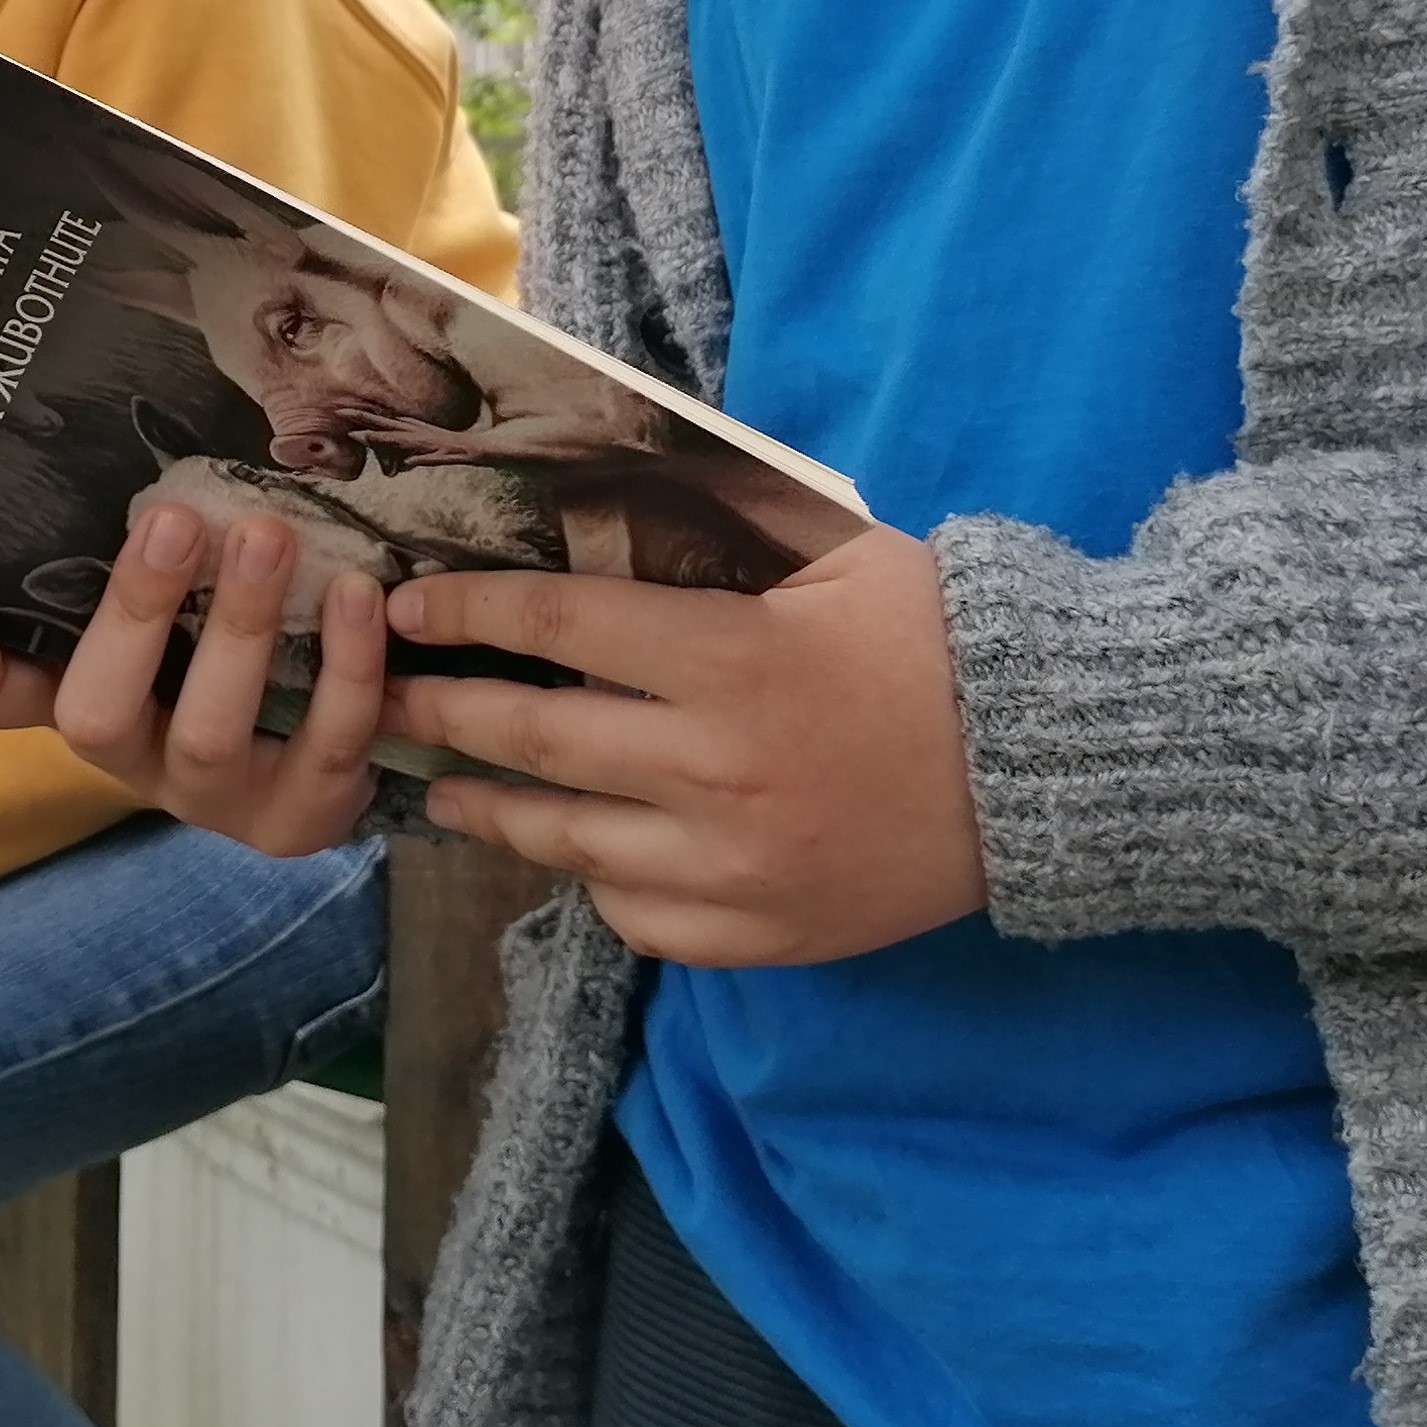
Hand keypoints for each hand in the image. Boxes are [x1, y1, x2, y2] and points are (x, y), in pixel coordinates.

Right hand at [0, 502, 385, 858]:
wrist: (320, 764)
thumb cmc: (225, 650)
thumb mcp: (169, 607)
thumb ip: (133, 545)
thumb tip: (119, 411)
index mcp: (73, 697)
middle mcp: (129, 757)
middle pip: (93, 713)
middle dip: (134, 612)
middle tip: (170, 517)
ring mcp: (210, 798)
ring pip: (209, 731)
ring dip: (240, 627)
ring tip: (268, 534)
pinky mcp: (296, 819)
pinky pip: (324, 743)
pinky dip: (345, 666)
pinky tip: (357, 594)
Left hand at [383, 527, 984, 965]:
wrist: (1043, 761)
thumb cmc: (935, 637)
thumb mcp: (834, 552)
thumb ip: (723, 529)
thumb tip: (602, 493)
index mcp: (731, 658)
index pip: (560, 623)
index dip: (472, 611)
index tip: (412, 604)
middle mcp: (717, 767)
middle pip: (539, 738)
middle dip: (443, 713)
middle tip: (383, 699)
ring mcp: (736, 864)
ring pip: (570, 841)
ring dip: (491, 810)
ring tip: (442, 788)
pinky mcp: (763, 933)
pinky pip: (640, 915)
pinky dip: (598, 882)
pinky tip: (574, 854)